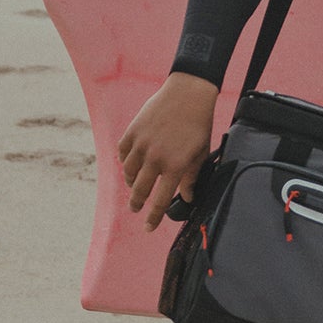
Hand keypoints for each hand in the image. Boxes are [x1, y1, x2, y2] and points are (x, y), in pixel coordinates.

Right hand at [118, 72, 219, 230]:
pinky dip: (124, 161)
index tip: (148, 228)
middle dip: (137, 203)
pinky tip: (129, 163)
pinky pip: (122, 153)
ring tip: (134, 185)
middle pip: (140, 190)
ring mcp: (142, 143)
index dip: (153, 218)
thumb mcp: (200, 153)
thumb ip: (191, 177)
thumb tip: (188, 198)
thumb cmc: (198, 124)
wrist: (188, 93)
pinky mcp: (133, 131)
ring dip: (131, 182)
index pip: (160, 200)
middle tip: (136, 209)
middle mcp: (155, 157)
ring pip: (128, 172)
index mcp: (175, 166)